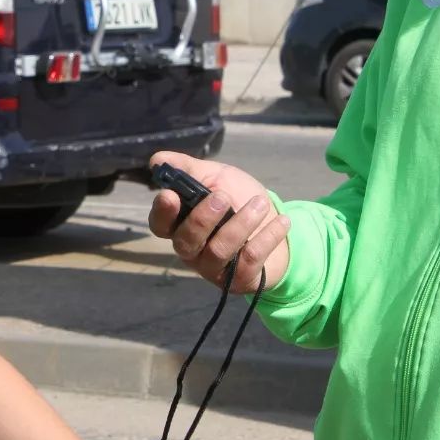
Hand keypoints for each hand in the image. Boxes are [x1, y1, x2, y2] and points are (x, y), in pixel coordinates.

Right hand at [147, 152, 290, 293]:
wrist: (275, 224)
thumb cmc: (238, 199)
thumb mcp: (216, 177)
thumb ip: (189, 169)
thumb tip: (157, 160)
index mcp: (181, 225)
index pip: (160, 224)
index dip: (162, 212)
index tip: (170, 195)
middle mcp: (192, 250)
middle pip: (186, 242)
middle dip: (202, 219)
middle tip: (223, 197)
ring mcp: (214, 268)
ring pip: (218, 251)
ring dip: (240, 224)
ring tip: (260, 204)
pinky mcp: (239, 279)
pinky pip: (249, 260)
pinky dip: (267, 237)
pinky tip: (282, 221)